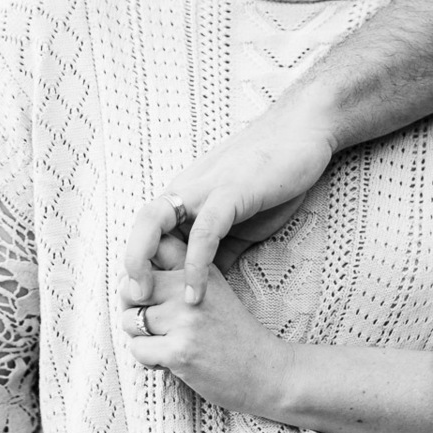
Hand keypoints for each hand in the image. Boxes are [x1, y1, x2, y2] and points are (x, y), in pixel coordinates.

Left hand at [119, 264, 292, 417]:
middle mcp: (190, 287)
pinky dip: (148, 360)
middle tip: (158, 326)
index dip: (139, 269)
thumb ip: (176, 277)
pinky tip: (172, 362)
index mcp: (198, 268)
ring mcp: (185, 319)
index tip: (149, 290)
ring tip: (169, 344)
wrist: (266, 372)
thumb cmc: (231, 334)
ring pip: (128, 321)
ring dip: (142, 338)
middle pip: (128, 287)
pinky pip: (137, 349)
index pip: (152, 247)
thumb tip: (123, 278)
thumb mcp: (211, 290)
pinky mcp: (180, 350)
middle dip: (133, 309)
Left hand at [124, 102, 334, 305]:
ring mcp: (206, 189)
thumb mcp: (240, 222)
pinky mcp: (231, 191)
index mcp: (186, 196)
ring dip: (145, 261)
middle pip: (140, 223)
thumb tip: (203, 287)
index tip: (138, 300)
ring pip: (156, 221)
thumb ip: (219, 251)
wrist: (303, 131)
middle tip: (131, 300)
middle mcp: (187, 190)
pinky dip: (195, 263)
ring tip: (146, 298)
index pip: (148, 231)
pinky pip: (204, 230)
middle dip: (129, 262)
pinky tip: (194, 292)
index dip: (138, 263)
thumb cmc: (272, 176)